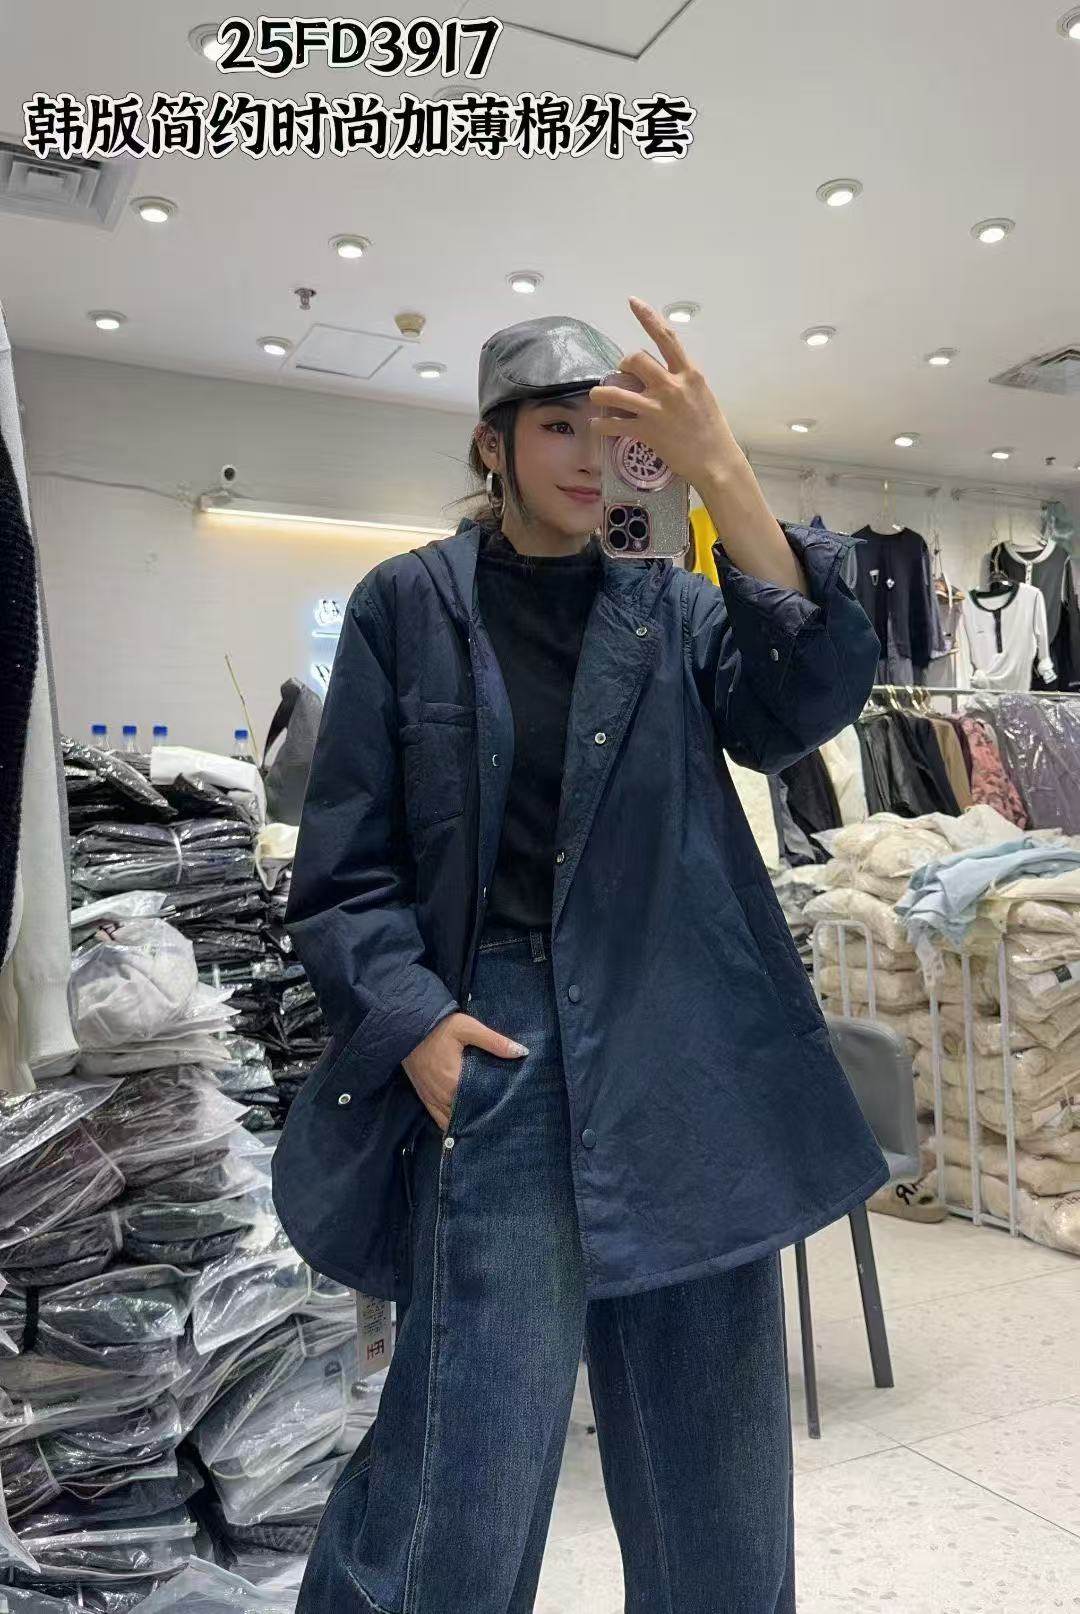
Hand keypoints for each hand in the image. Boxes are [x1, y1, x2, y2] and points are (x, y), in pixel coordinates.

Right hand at [401, 1012, 527, 1132]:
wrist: (407, 1026)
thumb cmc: (439, 1027)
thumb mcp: (468, 1028)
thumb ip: (494, 1042)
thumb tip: (521, 1052)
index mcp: (454, 1082)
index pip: (479, 1104)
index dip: (494, 1108)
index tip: (508, 1109)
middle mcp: (442, 1096)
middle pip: (466, 1115)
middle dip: (482, 1117)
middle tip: (501, 1117)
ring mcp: (431, 1098)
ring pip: (452, 1121)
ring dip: (466, 1122)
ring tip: (484, 1123)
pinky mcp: (424, 1096)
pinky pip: (438, 1119)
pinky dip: (450, 1124)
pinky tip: (462, 1125)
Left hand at [588, 297, 749, 490]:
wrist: (716, 461)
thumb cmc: (712, 430)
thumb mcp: (702, 396)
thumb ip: (683, 382)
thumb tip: (664, 376)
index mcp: (689, 374)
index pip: (666, 338)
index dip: (647, 317)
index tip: (632, 302)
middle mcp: (671, 386)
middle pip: (635, 359)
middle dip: (622, 363)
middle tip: (621, 374)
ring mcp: (657, 409)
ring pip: (616, 392)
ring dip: (601, 393)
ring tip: (597, 396)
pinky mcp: (646, 431)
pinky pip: (614, 423)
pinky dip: (601, 424)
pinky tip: (598, 425)